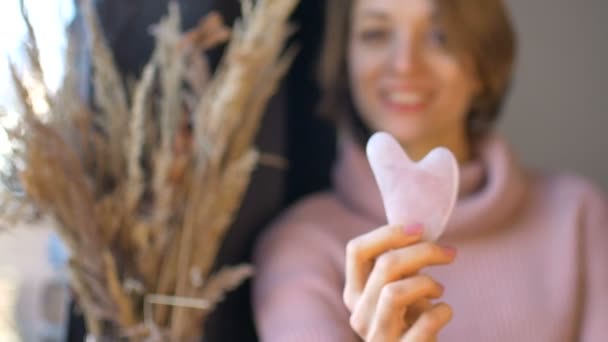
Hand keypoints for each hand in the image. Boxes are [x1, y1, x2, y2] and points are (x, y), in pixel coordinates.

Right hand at [344, 224, 456, 340]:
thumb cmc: (411, 322)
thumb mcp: (399, 291)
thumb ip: (399, 267)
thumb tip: (418, 229)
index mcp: (355, 293)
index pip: (357, 250)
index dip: (388, 233)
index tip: (420, 228)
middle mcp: (359, 314)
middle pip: (384, 266)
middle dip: (422, 252)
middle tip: (449, 252)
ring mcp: (377, 337)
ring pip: (393, 293)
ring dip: (426, 283)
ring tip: (439, 289)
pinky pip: (424, 323)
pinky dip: (441, 311)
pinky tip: (445, 311)